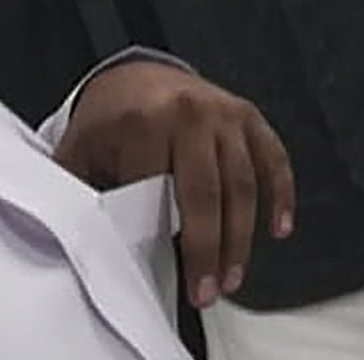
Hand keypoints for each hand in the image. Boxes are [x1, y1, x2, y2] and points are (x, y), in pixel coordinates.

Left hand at [57, 61, 295, 309]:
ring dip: (241, 236)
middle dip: (211, 249)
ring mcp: (226, 114)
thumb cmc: (110, 119)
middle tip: (208, 290)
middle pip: (208, 193)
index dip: (164, 237)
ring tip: (233, 276)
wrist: (136, 74)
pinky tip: (279, 229)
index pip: (160, 191)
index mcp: (146, 121)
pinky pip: (274, 159)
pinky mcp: (249, 117)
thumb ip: (81, 189)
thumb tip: (85, 240)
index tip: (168, 275)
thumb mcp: (81, 150)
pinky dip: (281, 195)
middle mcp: (192, 114)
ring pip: (243, 184)